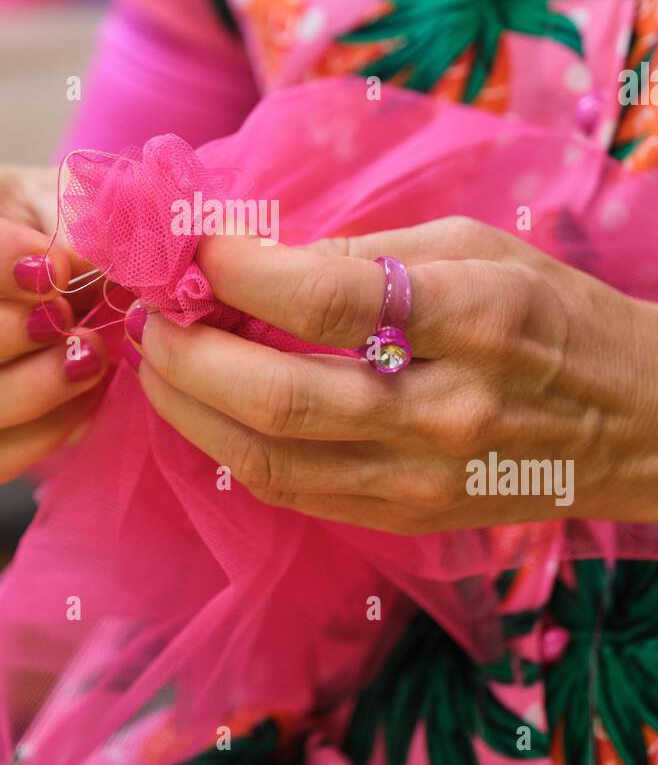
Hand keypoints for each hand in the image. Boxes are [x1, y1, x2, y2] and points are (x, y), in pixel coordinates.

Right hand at [0, 165, 109, 484]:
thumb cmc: (95, 229)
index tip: (53, 267)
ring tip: (86, 360)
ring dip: (10, 393)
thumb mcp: (93, 207)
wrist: (130, 281)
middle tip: (60, 319)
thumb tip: (73, 265)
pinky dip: (41, 435)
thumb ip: (83, 227)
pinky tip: (90, 394)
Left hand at [126, 218, 657, 531]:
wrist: (636, 424)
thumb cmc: (557, 315)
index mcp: (475, 318)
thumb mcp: (481, 246)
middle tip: (154, 309)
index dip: (238, 269)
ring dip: (190, 408)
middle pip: (277, 396)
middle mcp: (445, 410)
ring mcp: (423, 481)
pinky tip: (209, 408)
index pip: (325, 300)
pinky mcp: (407, 519)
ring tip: (162, 359)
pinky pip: (293, 491)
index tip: (191, 244)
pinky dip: (231, 449)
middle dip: (187, 351)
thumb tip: (257, 255)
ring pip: (267, 460)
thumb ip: (368, 252)